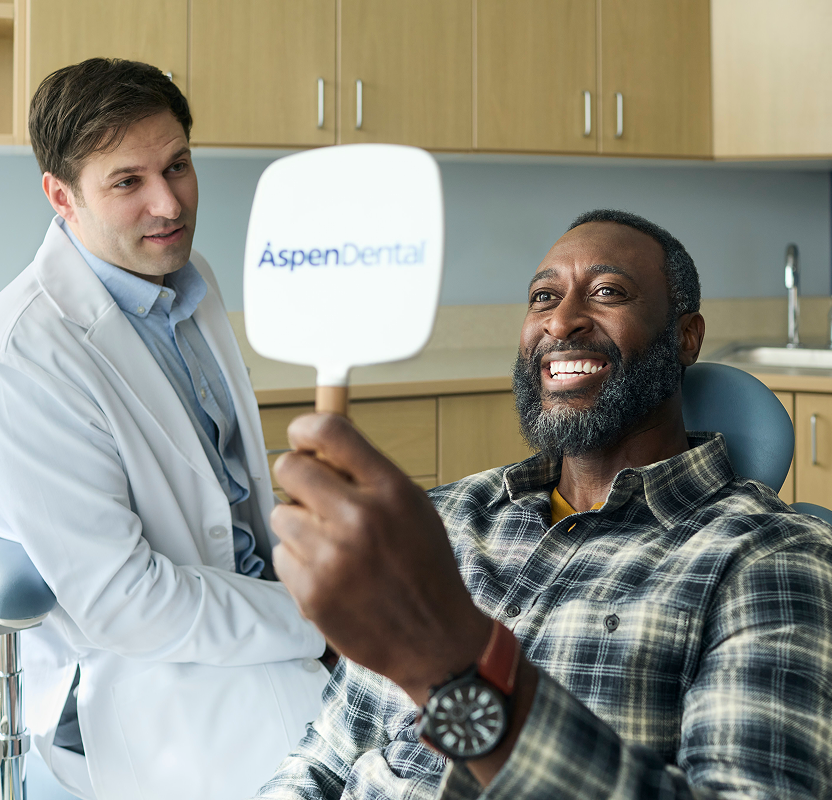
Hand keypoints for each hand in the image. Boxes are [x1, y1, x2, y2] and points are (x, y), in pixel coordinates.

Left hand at [271, 412, 490, 704]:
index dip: (305, 427)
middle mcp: (359, 518)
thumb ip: (369, 475)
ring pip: (281, 513)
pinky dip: (298, 561)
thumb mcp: (413, 507)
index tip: (301, 436)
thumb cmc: (424, 568)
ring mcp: (331, 557)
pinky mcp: (311, 591)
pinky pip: (281, 554)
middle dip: (296, 476)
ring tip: (331, 546)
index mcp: (390, 490)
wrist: (434, 639)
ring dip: (299, 525)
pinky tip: (329, 575)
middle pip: (290, 467)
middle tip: (312, 494)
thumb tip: (319, 444)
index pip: (330, 432)